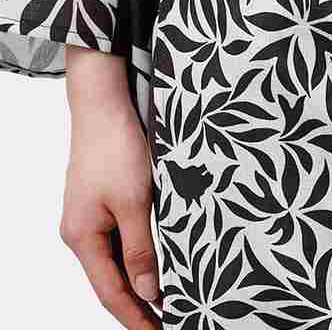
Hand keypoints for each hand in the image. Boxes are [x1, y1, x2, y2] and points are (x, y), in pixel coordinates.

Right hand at [60, 46, 160, 329]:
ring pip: (119, 256)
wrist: (104, 103)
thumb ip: (141, 248)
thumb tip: (148, 292)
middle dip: (140, 302)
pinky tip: (159, 255)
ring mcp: (92, 215)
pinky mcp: (104, 198)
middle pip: (113, 278)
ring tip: (169, 296)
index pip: (112, 292)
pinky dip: (140, 250)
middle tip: (170, 320)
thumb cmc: (116, 147)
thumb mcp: (135, 201)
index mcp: (83, 238)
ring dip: (142, 276)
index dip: (136, 319)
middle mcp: (82, 231)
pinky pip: (121, 235)